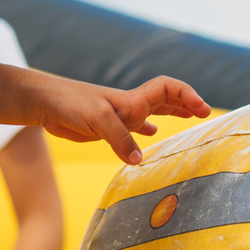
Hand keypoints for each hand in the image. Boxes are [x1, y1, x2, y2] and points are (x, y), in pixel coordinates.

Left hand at [38, 75, 211, 164]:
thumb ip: (119, 138)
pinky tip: (150, 137)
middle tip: (205, 112)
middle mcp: (129, 106)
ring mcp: (119, 117)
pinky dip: (146, 131)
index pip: (167, 88)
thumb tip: (139, 160)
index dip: (186, 95)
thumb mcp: (97, 120)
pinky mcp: (107, 128)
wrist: (45, 104)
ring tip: (188, 118)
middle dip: (186, 103)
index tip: (201, 109)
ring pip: (152, 112)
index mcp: (131, 100)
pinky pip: (133, 129)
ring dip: (171, 113)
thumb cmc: (70, 104)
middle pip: (165, 99)